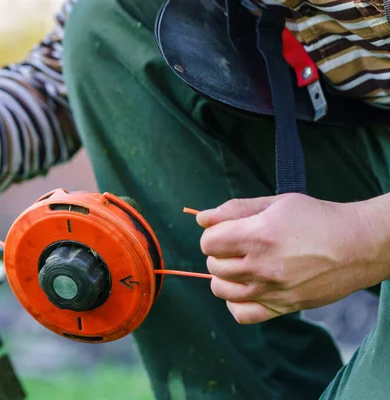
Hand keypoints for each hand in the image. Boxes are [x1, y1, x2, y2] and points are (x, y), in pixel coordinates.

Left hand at [196, 193, 384, 323]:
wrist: (357, 245)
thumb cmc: (317, 218)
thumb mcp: (276, 203)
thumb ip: (234, 209)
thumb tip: (201, 218)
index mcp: (258, 236)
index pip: (209, 243)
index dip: (213, 235)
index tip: (227, 232)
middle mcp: (262, 266)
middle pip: (214, 266)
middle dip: (219, 254)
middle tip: (238, 246)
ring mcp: (272, 290)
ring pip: (222, 290)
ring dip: (225, 277)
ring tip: (242, 266)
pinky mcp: (283, 307)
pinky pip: (242, 314)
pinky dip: (236, 303)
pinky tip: (247, 288)